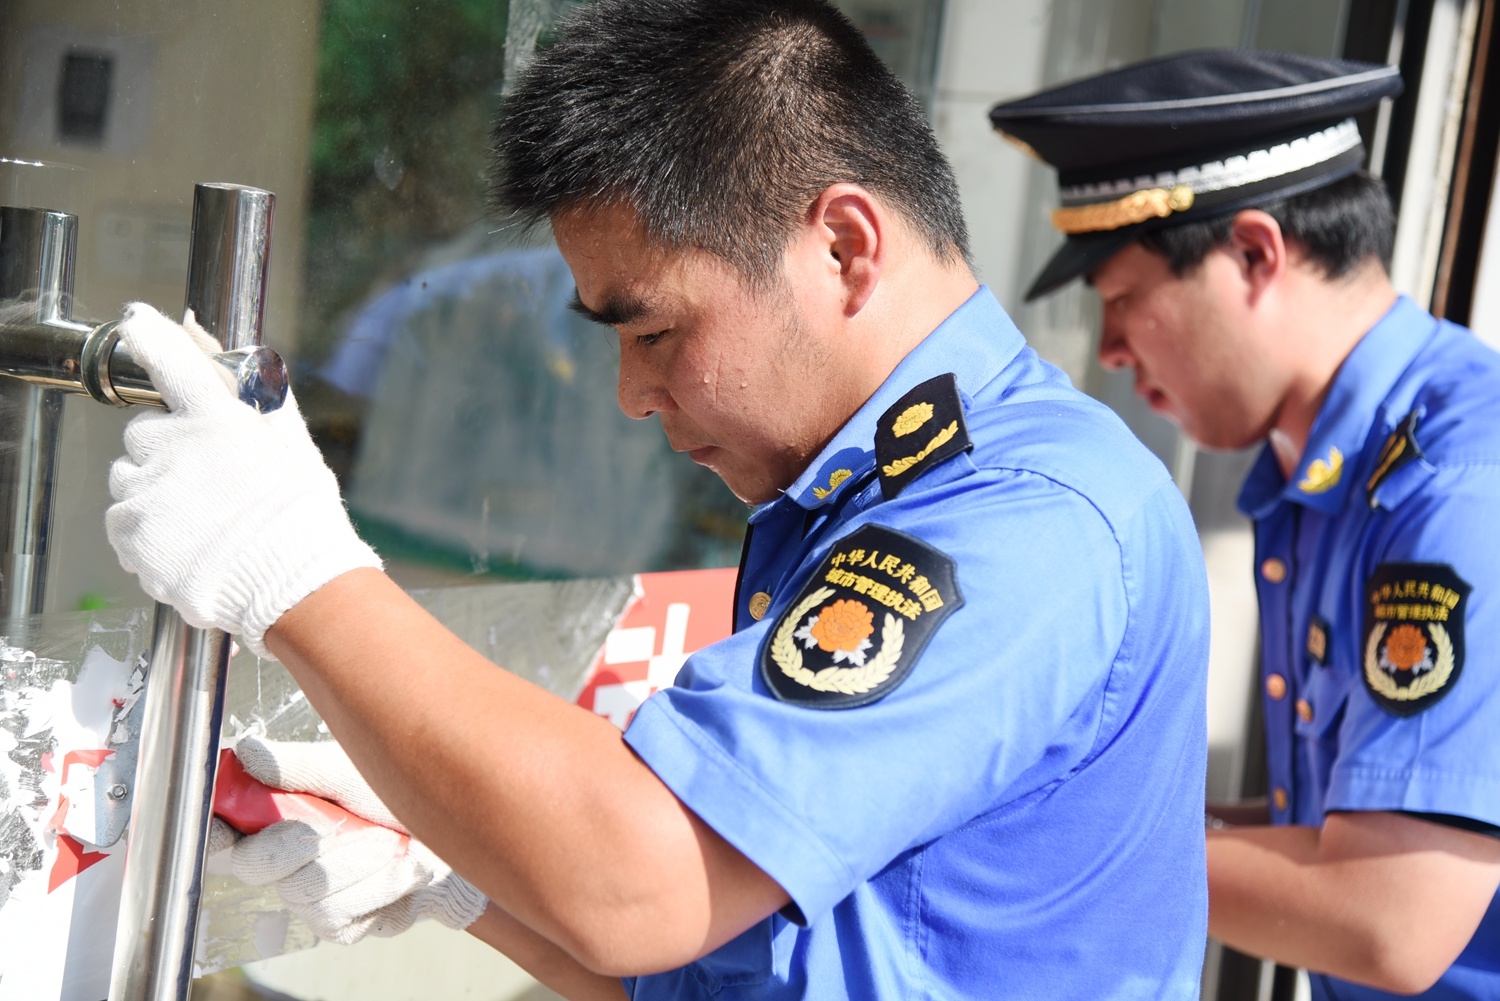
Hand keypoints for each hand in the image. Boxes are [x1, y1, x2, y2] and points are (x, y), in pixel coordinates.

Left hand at [105, 303, 380, 658]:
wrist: (294, 584)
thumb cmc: (300, 513)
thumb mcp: (290, 440)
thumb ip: (250, 387)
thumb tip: (207, 335)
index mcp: (216, 418)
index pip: (169, 360)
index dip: (148, 337)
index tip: (137, 323)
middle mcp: (173, 449)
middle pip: (143, 433)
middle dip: (166, 448)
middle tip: (204, 475)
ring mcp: (148, 493)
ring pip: (128, 477)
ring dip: (153, 489)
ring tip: (198, 517)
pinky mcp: (133, 534)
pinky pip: (122, 520)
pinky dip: (145, 528)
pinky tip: (185, 539)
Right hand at [221, 736, 487, 943]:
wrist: (454, 841)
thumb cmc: (399, 799)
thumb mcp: (351, 770)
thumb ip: (299, 766)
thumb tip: (249, 752)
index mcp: (277, 819)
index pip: (223, 836)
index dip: (215, 834)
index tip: (222, 828)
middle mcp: (284, 864)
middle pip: (257, 865)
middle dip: (300, 842)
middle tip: (338, 822)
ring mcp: (309, 898)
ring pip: (305, 889)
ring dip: (358, 857)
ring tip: (390, 838)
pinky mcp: (339, 925)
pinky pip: (340, 911)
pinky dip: (379, 881)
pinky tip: (401, 865)